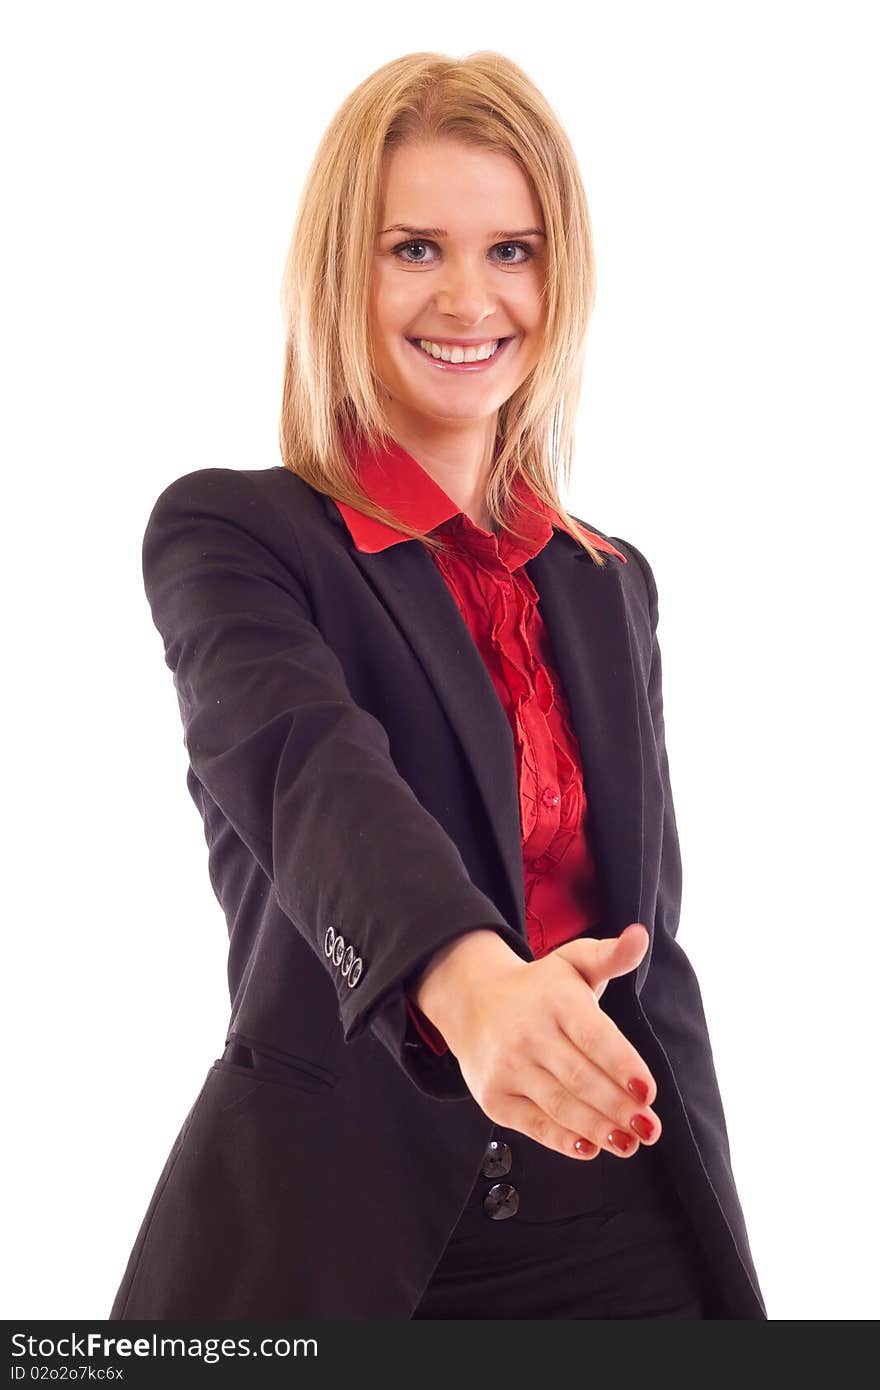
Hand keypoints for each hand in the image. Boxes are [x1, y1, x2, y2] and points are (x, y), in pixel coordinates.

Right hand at [413, 923, 660, 1161]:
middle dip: (618, 1107)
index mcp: (555, 998)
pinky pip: (533, 1124)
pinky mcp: (494, 1096)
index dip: (622, 1064)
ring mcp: (508, 1067)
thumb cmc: (539, 986)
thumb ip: (612, 956)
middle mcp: (528, 1033)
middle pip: (579, 1077)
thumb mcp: (574, 962)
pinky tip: (590, 1147)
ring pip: (559, 1105)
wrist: (472, 1000)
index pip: (593, 1036)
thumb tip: (640, 936)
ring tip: (629, 1142)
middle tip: (650, 1127)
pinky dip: (562, 1140)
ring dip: (598, 1128)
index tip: (648, 1090)